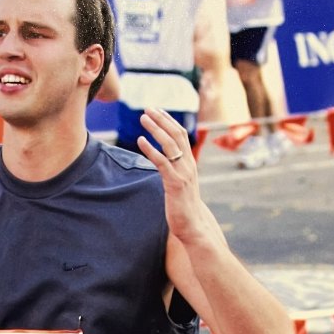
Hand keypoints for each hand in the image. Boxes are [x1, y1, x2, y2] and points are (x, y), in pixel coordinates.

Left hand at [137, 109, 208, 244]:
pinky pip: (162, 162)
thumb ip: (175, 172)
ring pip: (169, 144)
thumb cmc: (184, 207)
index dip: (169, 121)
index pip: (181, 135)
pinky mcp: (174, 183)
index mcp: (190, 163)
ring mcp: (182, 173)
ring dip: (155, 129)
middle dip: (161, 119)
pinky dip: (151, 150)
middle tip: (147, 108)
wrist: (193, 225)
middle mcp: (188, 164)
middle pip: (176, 134)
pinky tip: (140, 141)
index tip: (157, 110)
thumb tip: (165, 165)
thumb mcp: (180, 185)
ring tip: (143, 119)